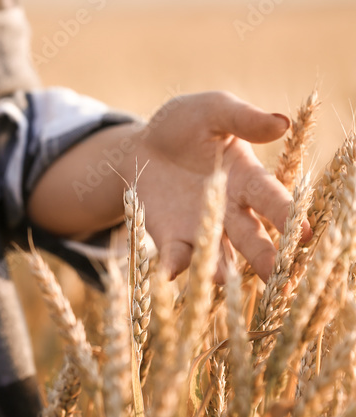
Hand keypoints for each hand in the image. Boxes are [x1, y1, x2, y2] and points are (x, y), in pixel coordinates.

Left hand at [28, 91, 292, 280]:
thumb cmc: (186, 124)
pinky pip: (175, 255)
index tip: (301, 233)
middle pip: (251, 237)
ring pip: (216, 254)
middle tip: (278, 276)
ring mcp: (200, 228)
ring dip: (220, 268)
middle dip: (264, 256)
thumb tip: (282, 123)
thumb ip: (243, 119)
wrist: (142, 145)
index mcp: (247, 179)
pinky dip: (174, 264)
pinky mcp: (170, 237)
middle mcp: (230, 211)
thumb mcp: (213, 111)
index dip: (287, 215)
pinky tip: (172, 272)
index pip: (272, 200)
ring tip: (224, 279)